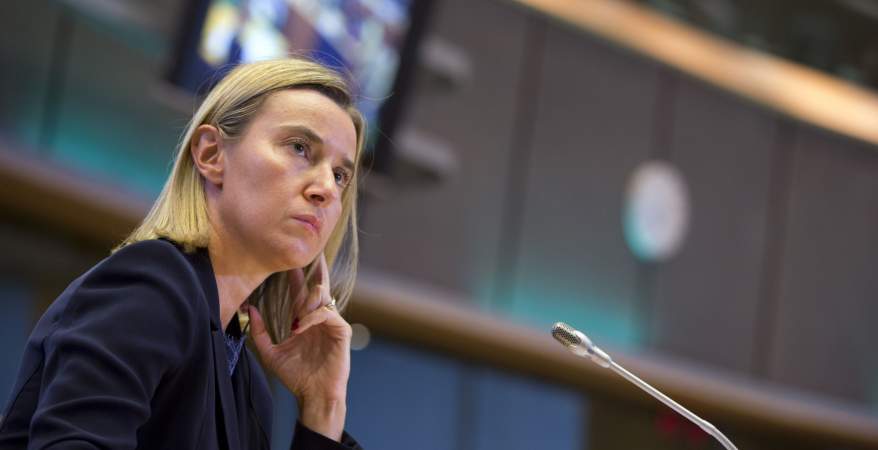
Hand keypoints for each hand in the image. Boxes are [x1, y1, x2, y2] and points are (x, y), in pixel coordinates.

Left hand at [248, 253, 351, 439]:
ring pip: (322, 297)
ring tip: (296, 308)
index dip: (295, 276)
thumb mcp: (271, 353)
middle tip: (303, 255)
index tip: (286, 259)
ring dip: (307, 298)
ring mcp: (331, 322)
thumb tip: (250, 308)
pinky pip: (327, 314)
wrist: (314, 395)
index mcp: (304, 319)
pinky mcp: (341, 330)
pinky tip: (299, 325)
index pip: (300, 292)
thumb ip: (260, 332)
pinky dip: (312, 317)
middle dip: (310, 270)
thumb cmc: (296, 376)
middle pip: (316, 286)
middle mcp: (319, 317)